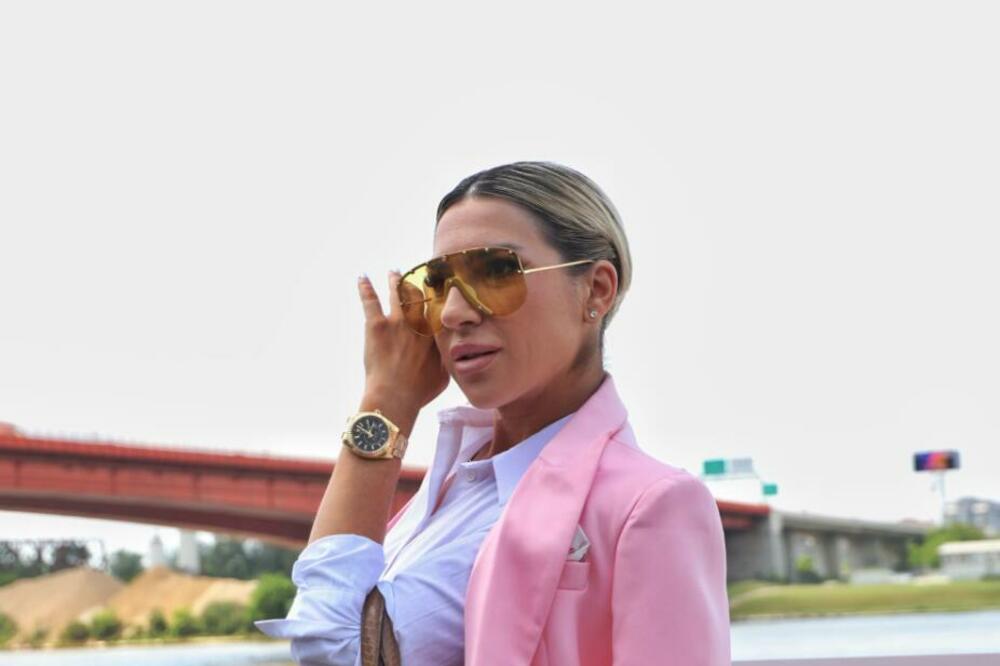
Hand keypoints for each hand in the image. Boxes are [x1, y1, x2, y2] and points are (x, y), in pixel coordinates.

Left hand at [358, 270, 449, 412]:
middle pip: (419, 298)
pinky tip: (362, 277)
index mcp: (434, 336)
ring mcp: (397, 322)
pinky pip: (371, 301)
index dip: (435, 301)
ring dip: (395, 282)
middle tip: (413, 278)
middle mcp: (418, 325)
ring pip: (397, 295)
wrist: (396, 395)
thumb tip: (451, 357)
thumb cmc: (419, 392)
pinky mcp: (377, 325)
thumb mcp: (442, 377)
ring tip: (393, 272)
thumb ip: (446, 362)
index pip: (436, 312)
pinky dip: (365, 288)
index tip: (435, 294)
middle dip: (416, 286)